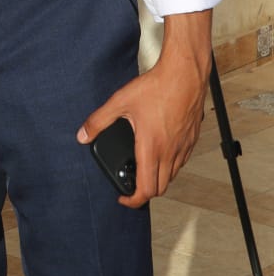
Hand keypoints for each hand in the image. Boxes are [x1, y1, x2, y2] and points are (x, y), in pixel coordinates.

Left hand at [76, 10, 211, 207]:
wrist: (185, 75)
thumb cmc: (157, 87)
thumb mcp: (120, 102)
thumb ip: (99, 120)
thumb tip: (82, 135)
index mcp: (151, 148)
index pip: (146, 189)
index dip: (133, 201)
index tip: (123, 198)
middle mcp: (170, 152)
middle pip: (160, 188)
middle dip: (144, 191)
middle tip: (131, 185)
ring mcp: (184, 147)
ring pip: (172, 175)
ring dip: (157, 178)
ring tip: (143, 168)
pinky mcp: (192, 139)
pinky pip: (181, 161)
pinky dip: (169, 165)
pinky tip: (159, 151)